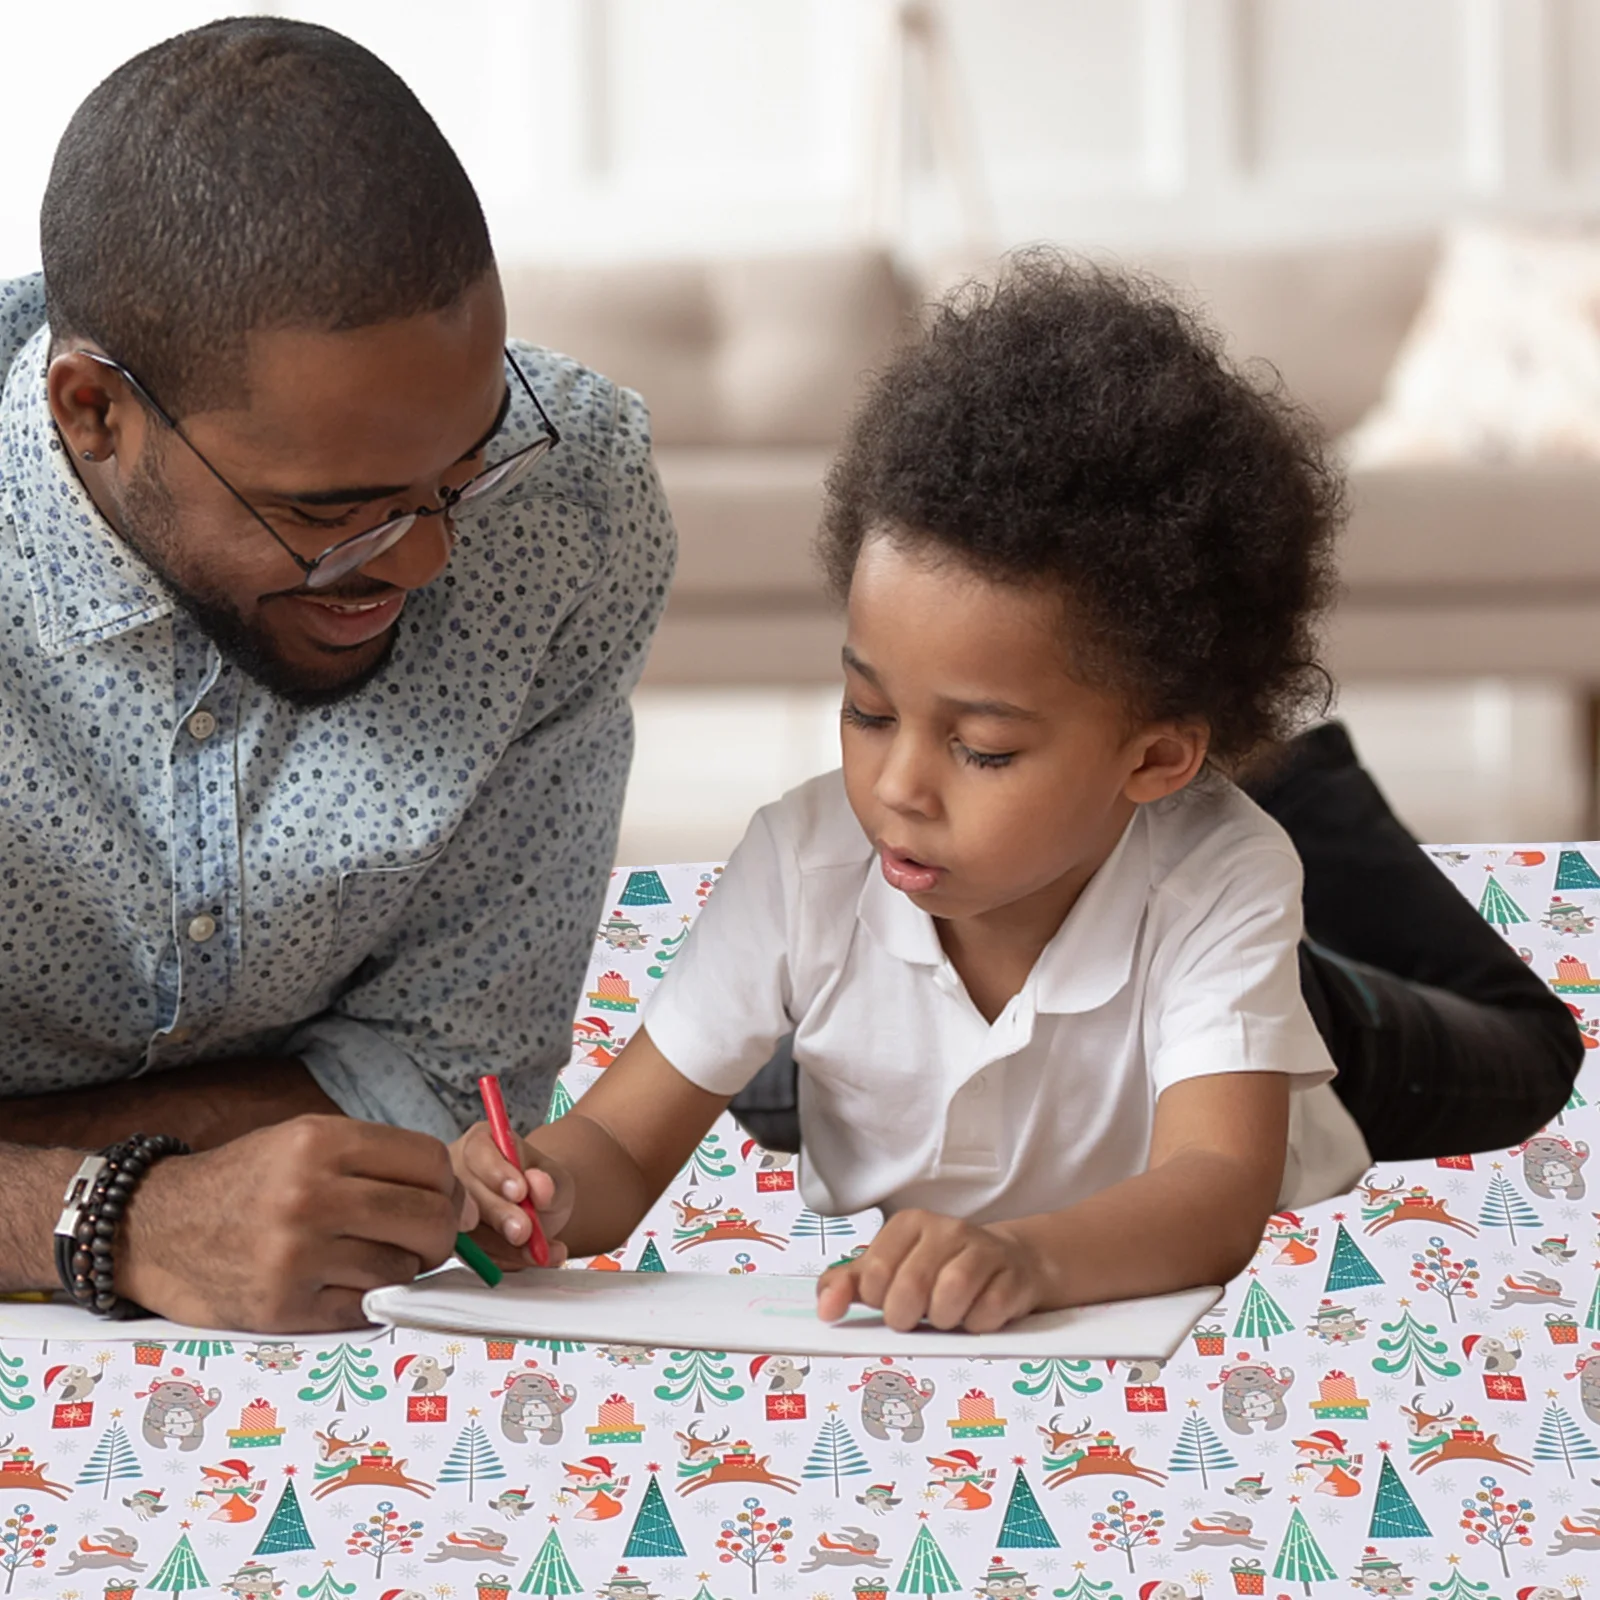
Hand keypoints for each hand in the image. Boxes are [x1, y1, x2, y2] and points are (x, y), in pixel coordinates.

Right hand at [118, 1115, 472, 1331]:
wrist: (154, 1228)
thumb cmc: (246, 1182)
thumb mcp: (305, 1141)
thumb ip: (380, 1162)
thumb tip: (461, 1201)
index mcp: (319, 1142)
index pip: (430, 1162)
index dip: (447, 1184)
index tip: (440, 1196)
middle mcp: (309, 1196)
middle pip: (430, 1219)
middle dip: (440, 1232)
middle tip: (423, 1236)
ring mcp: (295, 1256)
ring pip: (403, 1269)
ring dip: (400, 1268)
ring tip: (368, 1255)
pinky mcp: (283, 1307)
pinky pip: (366, 1308)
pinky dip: (367, 1299)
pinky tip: (343, 1282)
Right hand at [450, 1120, 573, 1268]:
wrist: (541, 1210)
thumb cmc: (542, 1184)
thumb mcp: (555, 1177)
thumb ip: (549, 1181)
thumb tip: (540, 1185)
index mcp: (479, 1144)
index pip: (477, 1152)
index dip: (496, 1172)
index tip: (520, 1191)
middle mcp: (458, 1175)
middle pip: (468, 1194)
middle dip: (499, 1214)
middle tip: (525, 1230)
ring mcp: (455, 1210)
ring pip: (470, 1232)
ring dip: (506, 1246)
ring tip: (540, 1250)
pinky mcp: (458, 1243)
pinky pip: (477, 1256)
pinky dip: (507, 1260)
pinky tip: (533, 1258)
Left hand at [814, 1210, 1052, 1333]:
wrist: (1008, 1264)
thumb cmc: (940, 1271)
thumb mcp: (890, 1271)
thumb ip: (848, 1286)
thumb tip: (825, 1310)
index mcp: (908, 1225)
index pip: (874, 1274)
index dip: (879, 1301)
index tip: (892, 1300)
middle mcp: (945, 1229)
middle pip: (909, 1287)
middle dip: (908, 1316)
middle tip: (917, 1316)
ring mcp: (983, 1250)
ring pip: (950, 1296)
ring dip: (944, 1320)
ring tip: (947, 1315)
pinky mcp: (1012, 1275)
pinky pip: (987, 1312)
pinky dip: (976, 1324)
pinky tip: (976, 1314)